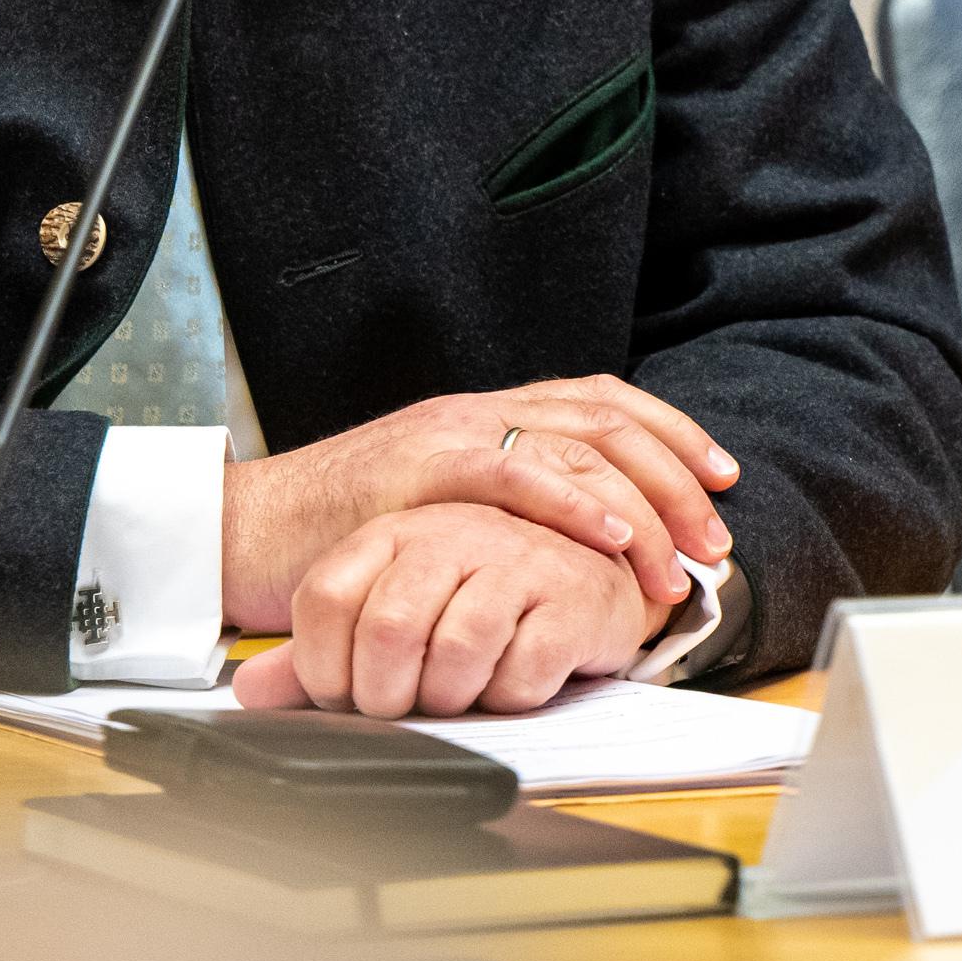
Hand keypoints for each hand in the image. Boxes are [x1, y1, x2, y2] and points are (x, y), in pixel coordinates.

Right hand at [220, 377, 737, 629]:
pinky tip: (613, 536)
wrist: (241, 530)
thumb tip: (573, 543)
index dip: (671, 435)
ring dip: (644, 504)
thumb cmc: (338, 533)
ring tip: (680, 557)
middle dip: (676, 477)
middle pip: (609, 421)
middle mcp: (481, 411)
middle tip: (715, 537)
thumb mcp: (435, 508)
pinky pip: (518, 476)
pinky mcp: (424, 469)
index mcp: (489, 416)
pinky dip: (575, 504)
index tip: (720, 479)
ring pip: (579, 447)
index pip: (603, 402)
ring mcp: (454, 433)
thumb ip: (495, 506)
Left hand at [230, 504, 672, 717]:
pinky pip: (521, 673)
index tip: (344, 694)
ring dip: (451, 697)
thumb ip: (319, 652)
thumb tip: (252, 690)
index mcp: (395, 531)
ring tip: (462, 690)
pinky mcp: (572, 597)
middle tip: (406, 704)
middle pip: (387, 631)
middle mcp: (452, 533)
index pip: (324, 599)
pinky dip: (509, 697)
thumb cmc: (482, 597)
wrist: (590, 576)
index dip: (322, 668)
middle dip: (388, 695)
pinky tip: (515, 678)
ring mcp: (517, 559)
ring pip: (456, 653)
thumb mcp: (393, 610)